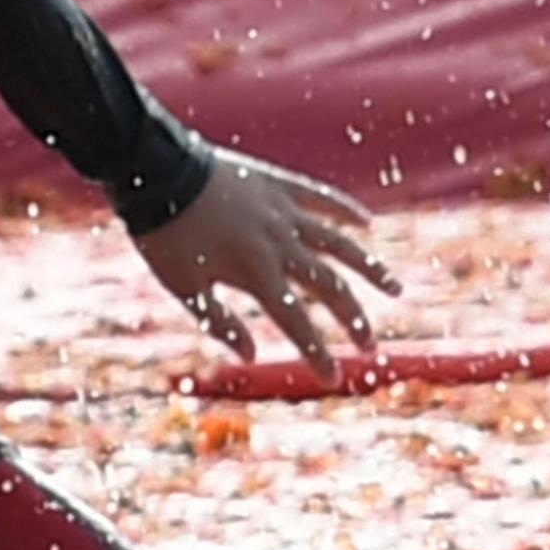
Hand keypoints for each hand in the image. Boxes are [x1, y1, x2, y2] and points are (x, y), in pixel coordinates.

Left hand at [134, 146, 395, 378]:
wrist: (155, 172)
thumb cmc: (163, 236)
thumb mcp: (184, 287)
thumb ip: (220, 322)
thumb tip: (253, 355)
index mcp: (256, 274)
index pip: (297, 323)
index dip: (317, 353)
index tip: (333, 377)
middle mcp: (279, 244)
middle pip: (329, 287)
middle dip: (353, 319)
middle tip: (369, 345)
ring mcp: (284, 212)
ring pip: (340, 243)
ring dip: (369, 268)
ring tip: (394, 289)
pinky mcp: (280, 185)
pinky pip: (322, 198)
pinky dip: (346, 210)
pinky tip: (368, 224)